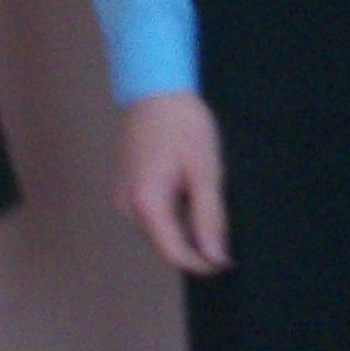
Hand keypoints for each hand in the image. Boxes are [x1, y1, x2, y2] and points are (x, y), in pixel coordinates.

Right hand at [117, 90, 230, 273]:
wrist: (155, 87)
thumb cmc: (182, 125)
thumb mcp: (205, 172)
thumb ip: (209, 219)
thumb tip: (215, 257)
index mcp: (146, 203)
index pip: (174, 253)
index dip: (202, 263)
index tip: (226, 261)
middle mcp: (127, 205)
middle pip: (165, 243)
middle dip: (194, 241)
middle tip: (221, 216)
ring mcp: (123, 195)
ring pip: (159, 228)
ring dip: (184, 224)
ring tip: (204, 191)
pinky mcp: (126, 184)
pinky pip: (152, 211)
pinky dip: (173, 210)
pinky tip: (188, 186)